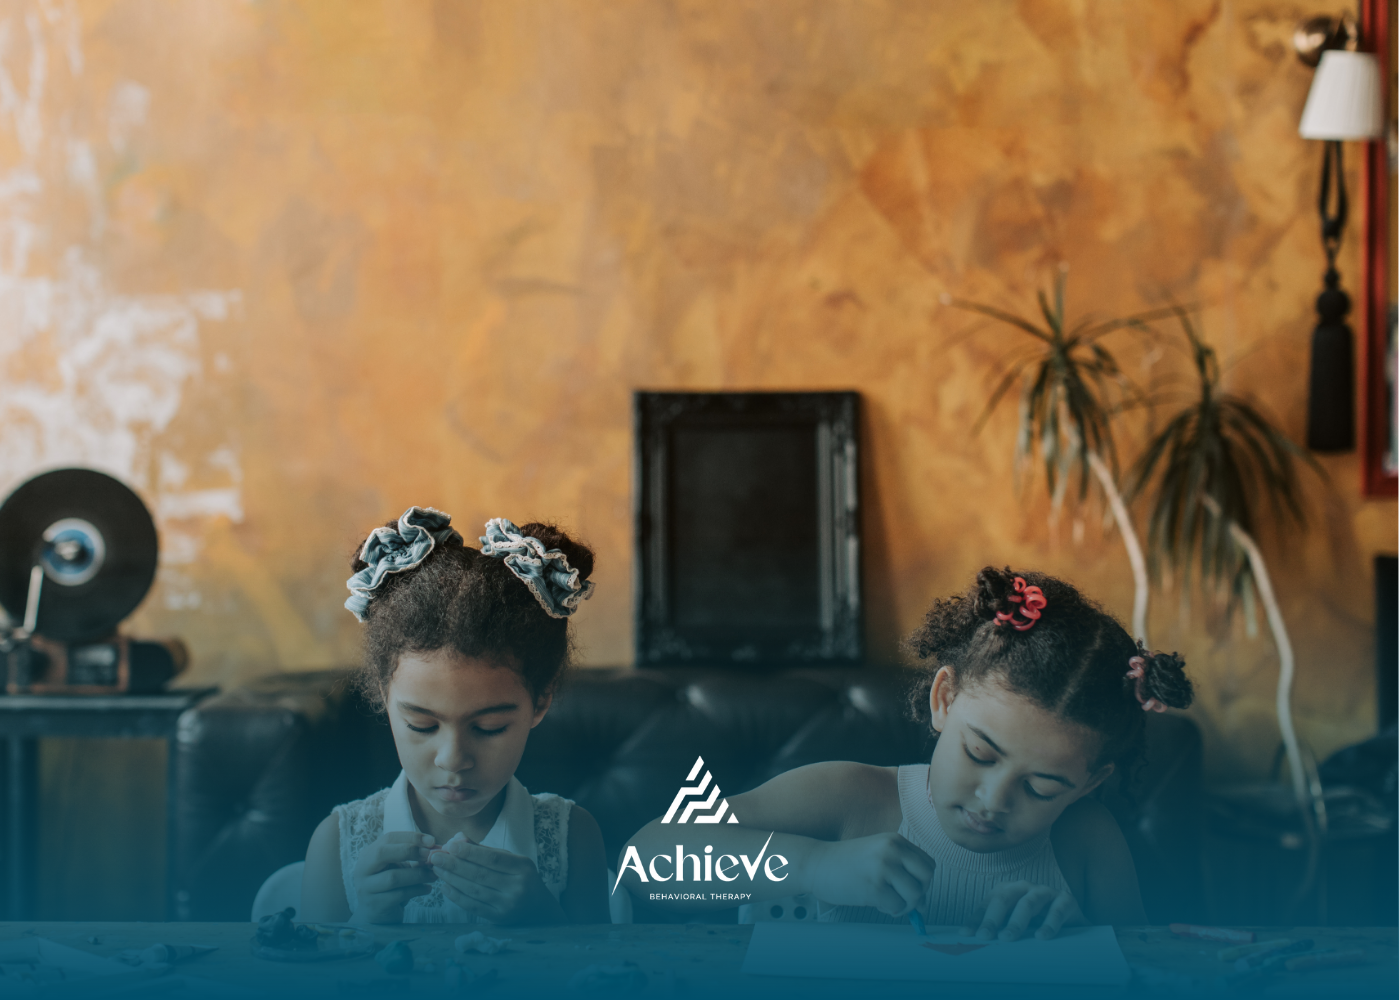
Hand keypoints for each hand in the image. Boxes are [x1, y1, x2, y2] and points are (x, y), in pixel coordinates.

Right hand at [350, 831, 438, 923]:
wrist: (375, 916)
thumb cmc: (389, 886)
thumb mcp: (398, 867)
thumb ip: (413, 857)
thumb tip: (436, 849)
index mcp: (368, 854)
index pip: (388, 838)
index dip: (411, 837)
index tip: (431, 841)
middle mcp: (362, 869)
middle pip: (382, 853)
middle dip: (410, 851)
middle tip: (429, 856)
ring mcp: (366, 888)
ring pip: (393, 877)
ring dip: (418, 874)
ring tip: (433, 876)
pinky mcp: (374, 905)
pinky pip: (398, 894)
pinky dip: (416, 890)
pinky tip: (427, 889)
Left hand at [428, 835, 564, 924]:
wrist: (537, 907)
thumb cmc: (520, 877)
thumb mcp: (510, 859)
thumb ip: (484, 850)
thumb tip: (458, 839)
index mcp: (522, 867)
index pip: (492, 858)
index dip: (470, 852)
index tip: (450, 845)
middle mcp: (516, 886)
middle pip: (480, 874)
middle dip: (455, 864)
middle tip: (435, 857)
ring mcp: (507, 905)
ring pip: (474, 890)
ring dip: (452, 879)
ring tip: (437, 869)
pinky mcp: (498, 918)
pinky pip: (473, 906)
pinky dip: (456, 896)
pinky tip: (445, 886)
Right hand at [805, 833, 935, 918]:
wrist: (816, 864)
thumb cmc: (845, 863)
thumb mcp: (876, 856)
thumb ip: (901, 873)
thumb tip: (924, 905)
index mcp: (895, 840)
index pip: (927, 863)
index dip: (922, 880)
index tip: (909, 888)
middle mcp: (892, 850)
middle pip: (927, 877)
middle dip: (920, 892)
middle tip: (904, 899)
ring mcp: (884, 867)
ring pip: (916, 894)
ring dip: (906, 905)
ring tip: (890, 903)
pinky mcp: (875, 887)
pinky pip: (898, 906)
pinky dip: (892, 911)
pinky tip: (878, 904)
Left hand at [962, 880, 1085, 940]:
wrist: (1072, 920)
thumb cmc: (1036, 922)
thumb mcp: (1014, 924)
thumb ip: (998, 929)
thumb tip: (970, 943)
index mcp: (1007, 891)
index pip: (987, 904)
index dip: (976, 919)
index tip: (965, 936)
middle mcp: (1024, 888)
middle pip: (1003, 899)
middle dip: (992, 919)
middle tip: (984, 937)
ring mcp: (1045, 892)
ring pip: (1027, 903)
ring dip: (1016, 921)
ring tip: (1007, 938)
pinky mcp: (1066, 900)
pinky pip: (1057, 910)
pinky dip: (1049, 924)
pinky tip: (1042, 937)